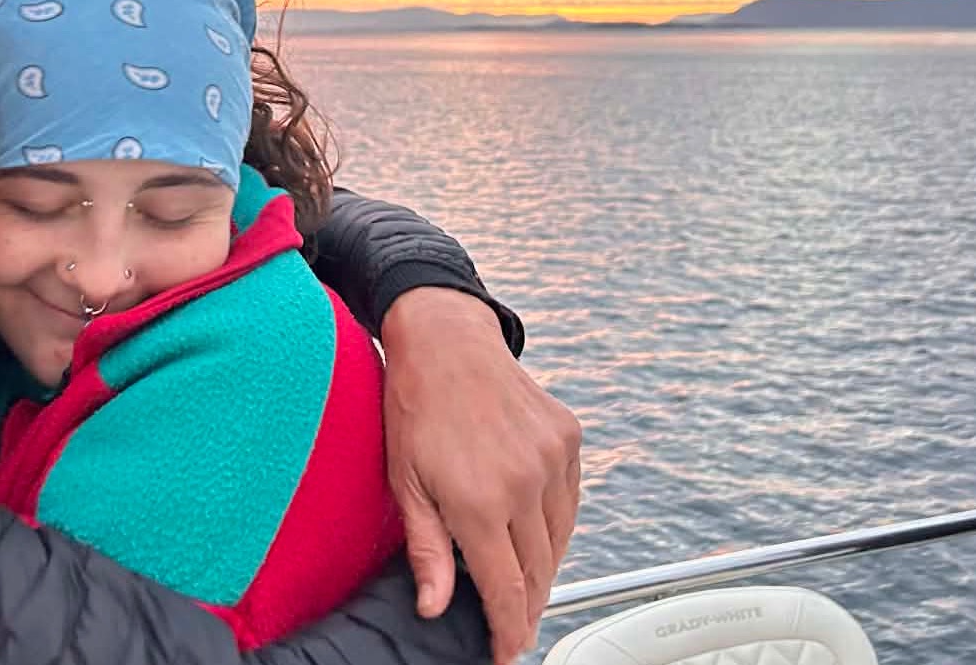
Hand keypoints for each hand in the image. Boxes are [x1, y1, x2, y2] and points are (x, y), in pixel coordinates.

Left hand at [379, 288, 581, 664]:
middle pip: (538, 571)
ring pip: (560, 539)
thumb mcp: (405, 484)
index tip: (506, 650)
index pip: (507, 590)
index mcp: (479, 501)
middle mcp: (524, 482)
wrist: (445, 340)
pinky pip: (570, 501)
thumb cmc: (416, 408)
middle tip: (512, 624)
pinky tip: (535, 532)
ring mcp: (552, 458)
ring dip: (543, 567)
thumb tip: (435, 608)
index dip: (509, 630)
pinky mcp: (568, 438)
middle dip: (526, 606)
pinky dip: (555, 524)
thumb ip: (427, 552)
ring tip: (522, 582)